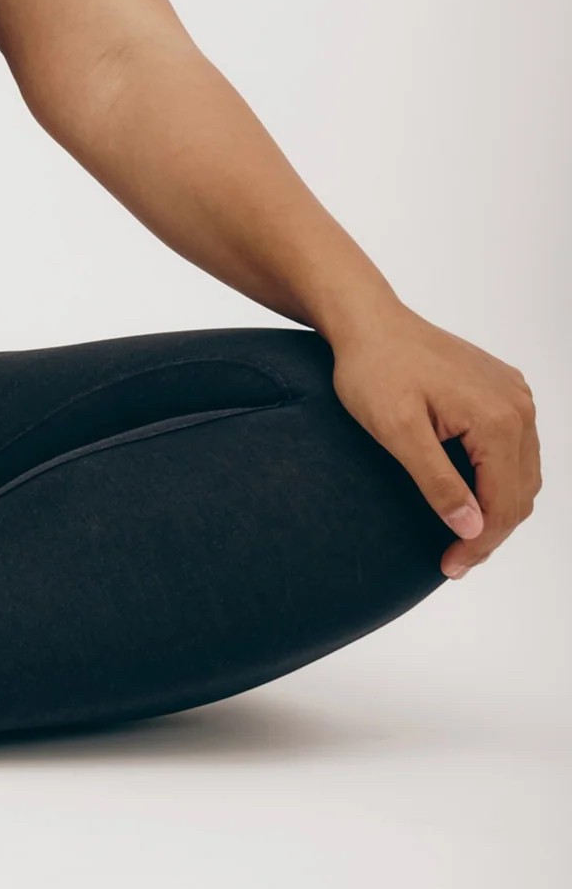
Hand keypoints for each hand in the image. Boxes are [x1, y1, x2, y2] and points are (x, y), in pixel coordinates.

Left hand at [328, 306, 540, 577]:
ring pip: (522, 472)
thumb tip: (472, 528)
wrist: (367, 320)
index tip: (450, 568)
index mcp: (500, 419)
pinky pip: (514, 447)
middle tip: (454, 561)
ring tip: (461, 536)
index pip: (504, 503)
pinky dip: (497, 477)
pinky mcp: (503, 390)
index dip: (480, 544)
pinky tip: (469, 494)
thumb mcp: (395, 430)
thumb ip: (436, 480)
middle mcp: (519, 406)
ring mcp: (515, 396)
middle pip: (520, 491)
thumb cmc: (373, 368)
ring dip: (497, 507)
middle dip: (490, 532)